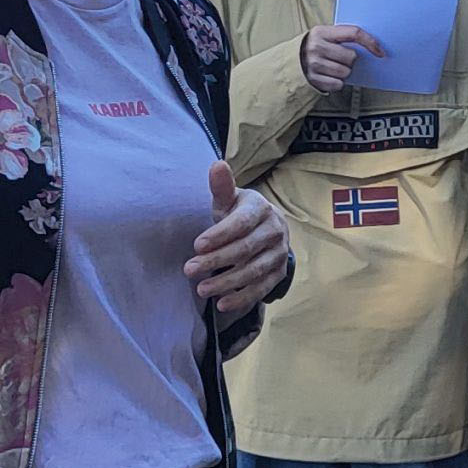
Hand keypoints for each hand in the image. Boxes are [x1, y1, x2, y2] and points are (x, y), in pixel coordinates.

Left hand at [189, 161, 291, 319]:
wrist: (268, 230)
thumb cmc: (241, 214)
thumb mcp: (230, 200)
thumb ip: (222, 187)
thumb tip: (217, 164)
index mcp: (261, 209)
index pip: (241, 223)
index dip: (219, 235)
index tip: (196, 245)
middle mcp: (275, 231)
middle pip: (245, 249)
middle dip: (216, 261)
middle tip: (189, 270)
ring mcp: (278, 254)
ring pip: (253, 271)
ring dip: (226, 282)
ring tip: (201, 289)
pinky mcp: (278, 273)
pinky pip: (261, 288)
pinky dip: (242, 298)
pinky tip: (222, 303)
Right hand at [299, 23, 385, 93]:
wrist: (290, 62)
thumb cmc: (314, 48)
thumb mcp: (324, 36)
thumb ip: (342, 37)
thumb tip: (371, 45)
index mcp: (321, 31)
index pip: (353, 33)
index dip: (370, 42)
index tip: (380, 51)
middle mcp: (316, 46)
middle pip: (351, 56)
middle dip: (350, 60)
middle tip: (339, 59)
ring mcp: (313, 63)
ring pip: (346, 71)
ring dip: (343, 72)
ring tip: (332, 68)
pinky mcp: (313, 79)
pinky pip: (338, 84)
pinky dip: (336, 83)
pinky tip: (327, 76)